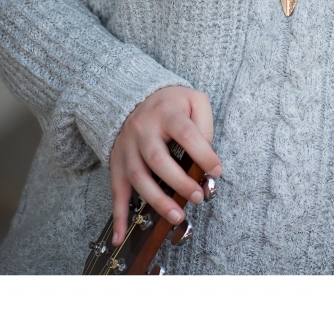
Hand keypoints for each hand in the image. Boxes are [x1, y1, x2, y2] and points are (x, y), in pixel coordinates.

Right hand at [109, 85, 222, 244]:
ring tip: (177, 216)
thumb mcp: (194, 100)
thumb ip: (204, 124)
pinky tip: (120, 236)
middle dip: (179, 182)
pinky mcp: (117, 163)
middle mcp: (142, 129)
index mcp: (165, 112)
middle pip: (158, 159)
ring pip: (138, 178)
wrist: (136, 98)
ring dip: (157, 201)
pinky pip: (116, 191)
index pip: (186, 133)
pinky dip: (118, 216)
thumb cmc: (171, 104)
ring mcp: (127, 148)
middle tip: (198, 197)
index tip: (217, 170)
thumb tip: (207, 157)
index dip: (203, 154)